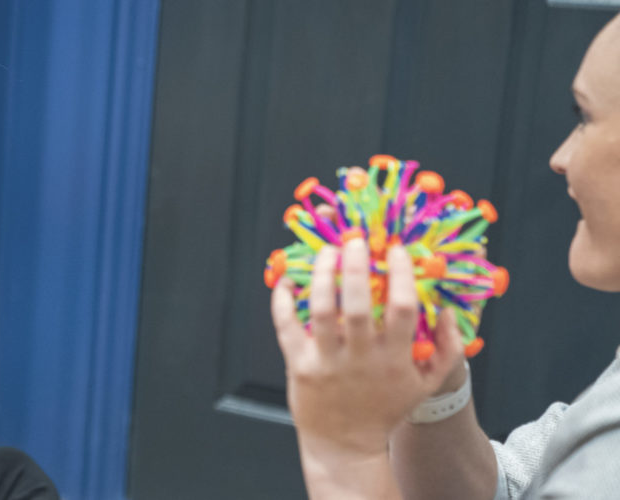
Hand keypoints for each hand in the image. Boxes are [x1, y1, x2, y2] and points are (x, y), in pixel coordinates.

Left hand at [271, 240, 461, 459]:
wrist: (346, 445)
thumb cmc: (387, 408)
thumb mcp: (427, 383)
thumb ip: (447, 348)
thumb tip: (447, 309)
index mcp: (394, 358)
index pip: (402, 308)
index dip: (400, 274)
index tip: (396, 250)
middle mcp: (360, 358)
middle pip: (356, 303)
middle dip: (355, 266)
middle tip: (355, 240)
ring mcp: (327, 361)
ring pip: (320, 310)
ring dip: (320, 275)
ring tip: (325, 252)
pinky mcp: (299, 365)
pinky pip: (287, 326)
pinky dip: (283, 301)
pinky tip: (287, 281)